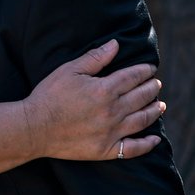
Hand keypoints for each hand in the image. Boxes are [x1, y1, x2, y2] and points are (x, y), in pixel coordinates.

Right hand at [23, 39, 162, 160]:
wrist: (34, 127)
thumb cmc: (49, 95)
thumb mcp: (69, 70)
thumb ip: (95, 58)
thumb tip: (116, 44)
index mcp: (104, 89)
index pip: (132, 77)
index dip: (144, 71)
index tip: (151, 69)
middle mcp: (113, 111)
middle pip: (141, 97)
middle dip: (151, 88)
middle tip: (156, 84)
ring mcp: (111, 132)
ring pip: (142, 120)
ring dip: (154, 111)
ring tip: (160, 106)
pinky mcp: (106, 149)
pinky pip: (134, 149)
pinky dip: (147, 144)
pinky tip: (155, 139)